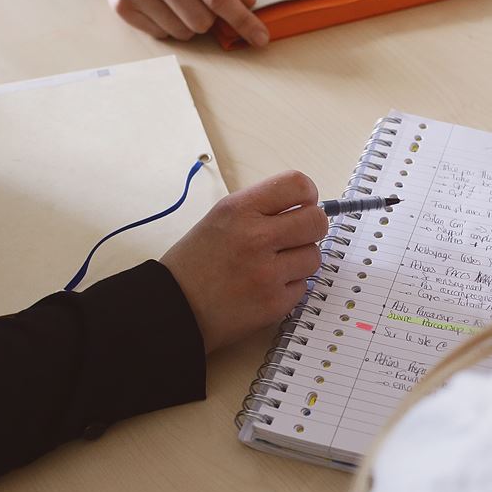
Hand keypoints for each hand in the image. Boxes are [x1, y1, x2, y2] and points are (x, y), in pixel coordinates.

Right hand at [97, 0, 269, 46]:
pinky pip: (161, 35)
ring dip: (188, 23)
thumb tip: (248, 3)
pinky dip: (168, 25)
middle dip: (209, 17)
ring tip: (176, 0)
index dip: (242, 21)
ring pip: (182, 32)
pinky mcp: (122, 7)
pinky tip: (159, 5)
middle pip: (202, 21)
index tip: (260, 38)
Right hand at [160, 170, 327, 352]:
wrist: (174, 307)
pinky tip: (265, 287)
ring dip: (299, 261)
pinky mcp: (274, 303)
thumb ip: (261, 208)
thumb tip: (306, 204)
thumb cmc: (195, 263)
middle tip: (295, 237)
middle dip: (310, 228)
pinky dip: (289, 287)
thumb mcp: (220, 218)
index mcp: (239, 210)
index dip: (308, 195)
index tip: (303, 204)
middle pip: (317, 221)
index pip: (298, 185)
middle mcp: (256, 238)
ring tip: (273, 266)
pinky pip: (303, 286)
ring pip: (314, 256)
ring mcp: (267, 273)